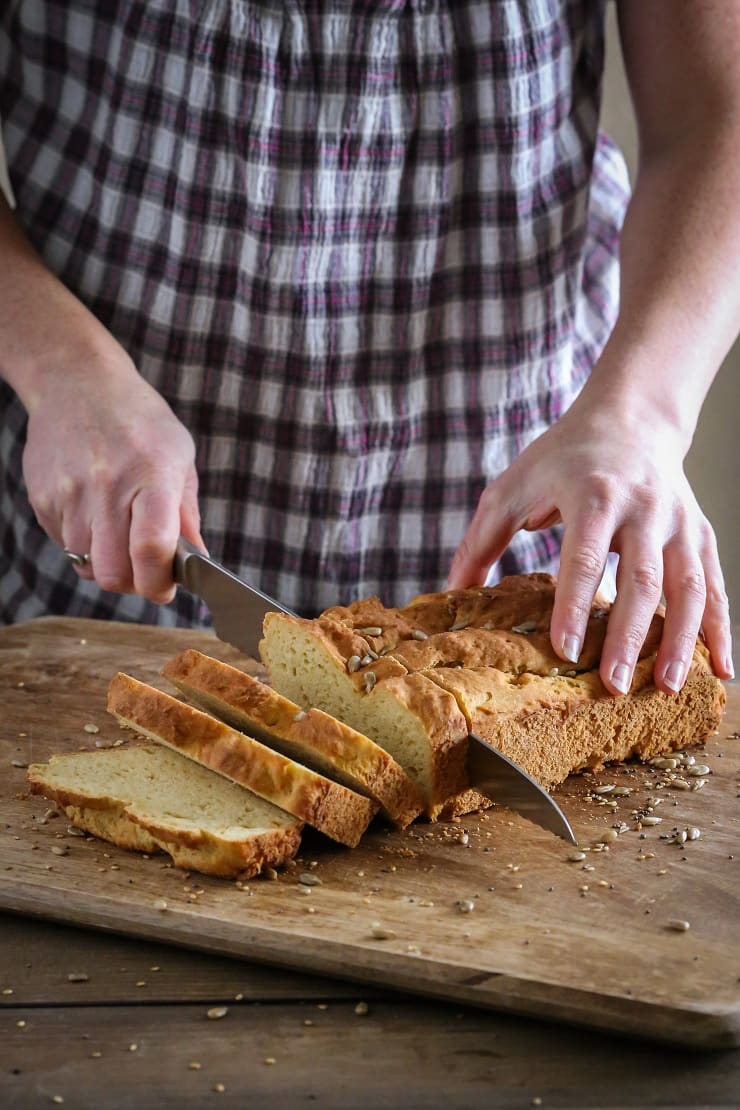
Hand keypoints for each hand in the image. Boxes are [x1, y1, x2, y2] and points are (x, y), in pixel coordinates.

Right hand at [22, 338, 202, 603]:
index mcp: (150, 474)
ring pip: (87, 565)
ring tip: (119, 533)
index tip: (167, 588)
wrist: (76, 383)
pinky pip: (65, 546)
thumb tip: (198, 562)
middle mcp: (106, 485)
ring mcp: (69, 493)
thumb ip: (186, 513)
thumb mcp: (178, 456)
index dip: (160, 582)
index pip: (152, 548)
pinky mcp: (42, 498)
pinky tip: (94, 514)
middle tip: (145, 569)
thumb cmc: (138, 421)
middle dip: (133, 583)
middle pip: (113, 572)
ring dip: (107, 563)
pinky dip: (84, 544)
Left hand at [446, 395, 732, 693]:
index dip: (574, 607)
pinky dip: (720, 629)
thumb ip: (482, 539)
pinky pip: (715, 586)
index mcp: (594, 494)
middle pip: (642, 579)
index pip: (584, 558)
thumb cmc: (564, 457)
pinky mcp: (700, 534)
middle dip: (631, 637)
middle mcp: (644, 508)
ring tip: (667, 687)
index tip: (565, 651)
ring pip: (689, 586)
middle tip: (615, 685)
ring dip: (682, 641)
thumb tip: (452, 592)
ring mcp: (679, 522)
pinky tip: (720, 669)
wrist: (631, 418)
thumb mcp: (514, 485)